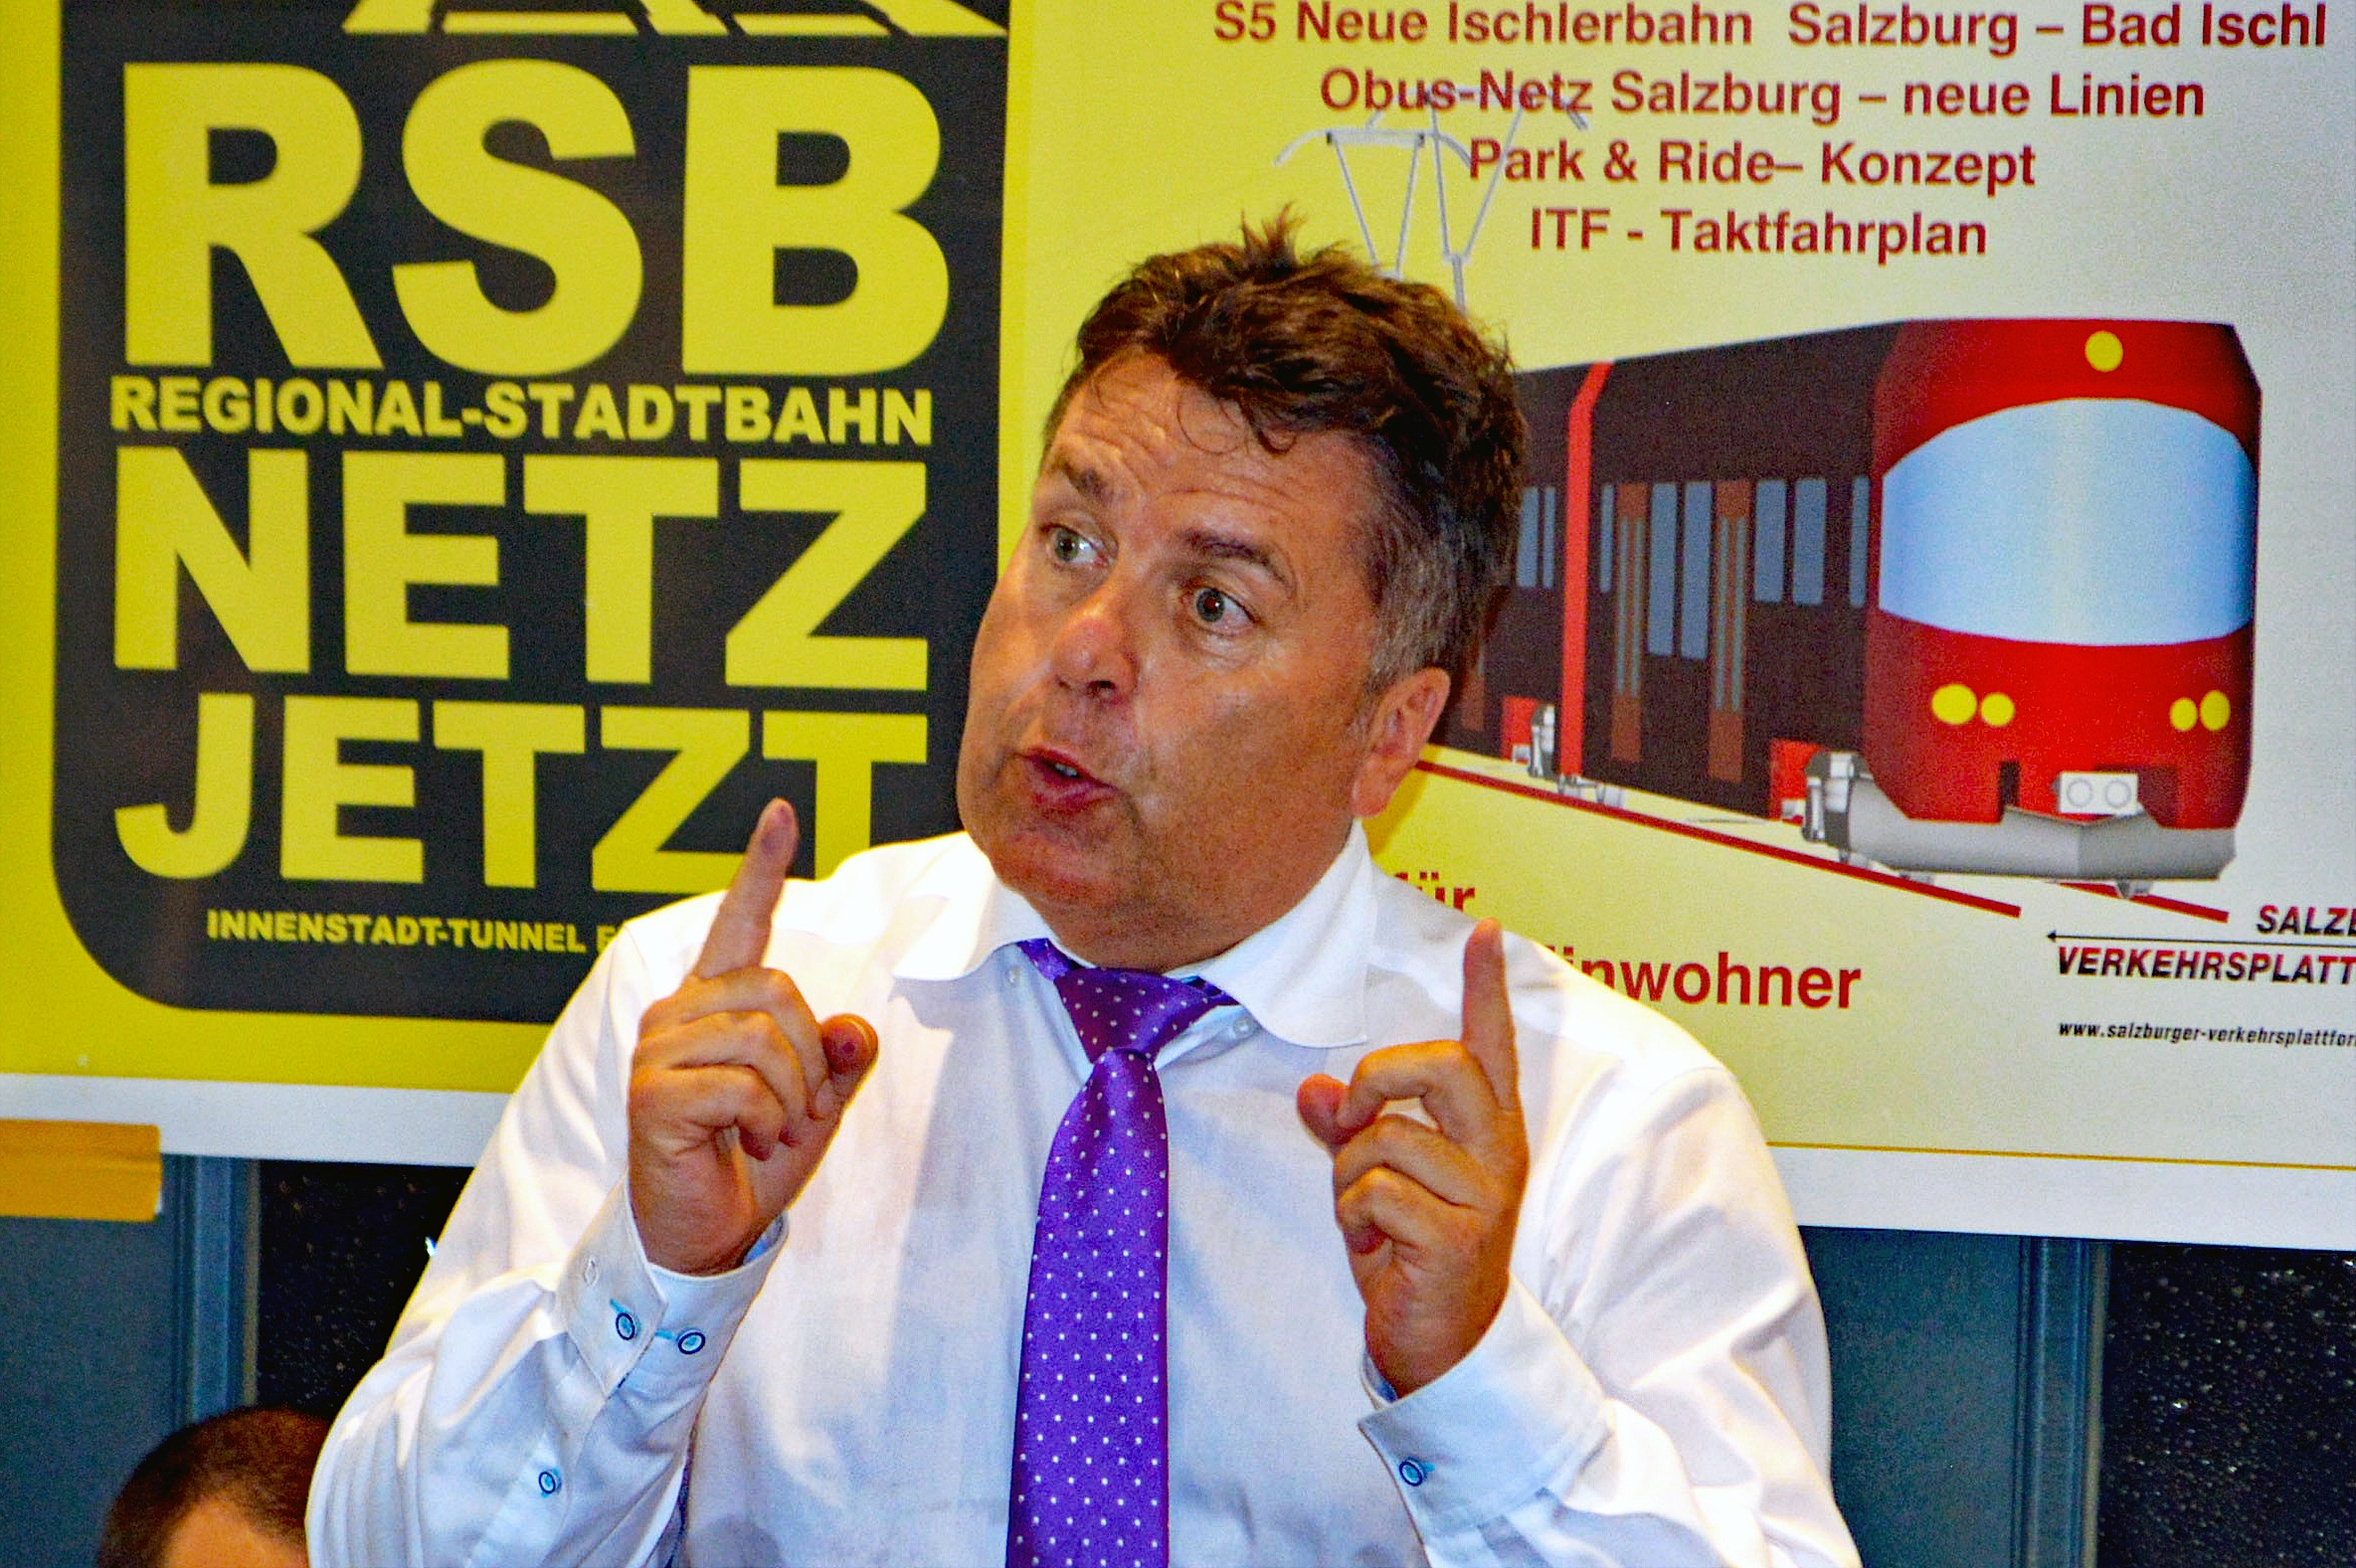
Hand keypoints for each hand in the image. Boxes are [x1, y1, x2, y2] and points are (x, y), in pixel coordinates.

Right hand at [628, 799, 878, 1274]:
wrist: (705, 1232)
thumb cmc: (752, 1160)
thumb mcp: (817, 1104)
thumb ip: (839, 1060)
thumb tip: (854, 1026)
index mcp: (716, 1003)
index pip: (741, 923)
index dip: (761, 868)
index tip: (781, 813)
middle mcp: (679, 1013)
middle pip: (777, 988)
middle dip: (810, 1056)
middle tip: (798, 1110)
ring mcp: (659, 1050)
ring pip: (764, 1037)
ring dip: (791, 1095)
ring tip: (771, 1131)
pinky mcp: (653, 1094)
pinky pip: (744, 1085)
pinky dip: (768, 1121)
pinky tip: (750, 1142)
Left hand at [1296, 919, 1527, 1394]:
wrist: (1441, 1344)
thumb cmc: (1413, 1253)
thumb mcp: (1376, 1181)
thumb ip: (1350, 1130)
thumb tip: (1313, 1089)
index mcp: (1486, 1130)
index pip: (1492, 1046)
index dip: (1487, 988)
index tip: (1487, 932)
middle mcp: (1498, 1153)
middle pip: (1444, 1066)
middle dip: (1380, 1078)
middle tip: (1353, 1116)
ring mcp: (1486, 1195)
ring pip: (1390, 1137)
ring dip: (1350, 1174)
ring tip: (1365, 1213)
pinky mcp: (1461, 1236)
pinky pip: (1378, 1191)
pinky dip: (1353, 1214)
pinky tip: (1372, 1245)